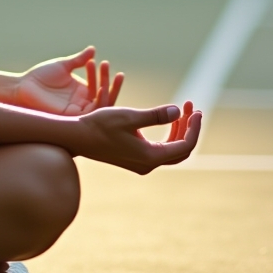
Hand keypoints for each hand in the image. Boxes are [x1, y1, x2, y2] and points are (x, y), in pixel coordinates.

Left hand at [14, 47, 123, 115]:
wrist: (23, 86)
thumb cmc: (40, 76)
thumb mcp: (63, 66)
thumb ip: (79, 60)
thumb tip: (93, 49)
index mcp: (81, 92)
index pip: (101, 87)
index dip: (105, 76)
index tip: (104, 62)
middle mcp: (81, 103)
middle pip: (104, 99)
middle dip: (111, 84)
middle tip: (111, 68)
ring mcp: (76, 112)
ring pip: (100, 107)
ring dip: (107, 92)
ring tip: (106, 76)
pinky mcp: (70, 118)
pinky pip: (90, 114)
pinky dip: (98, 103)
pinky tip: (100, 89)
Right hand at [72, 100, 200, 173]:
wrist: (77, 137)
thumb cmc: (100, 125)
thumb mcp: (129, 116)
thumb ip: (155, 115)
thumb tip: (177, 111)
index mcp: (150, 156)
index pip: (184, 146)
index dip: (194, 128)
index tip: (195, 109)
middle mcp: (148, 164)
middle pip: (181, 150)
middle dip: (189, 129)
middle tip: (191, 108)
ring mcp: (142, 163)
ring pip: (171, 149)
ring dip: (179, 130)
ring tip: (181, 109)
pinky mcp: (135, 158)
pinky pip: (160, 148)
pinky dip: (168, 134)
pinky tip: (167, 118)